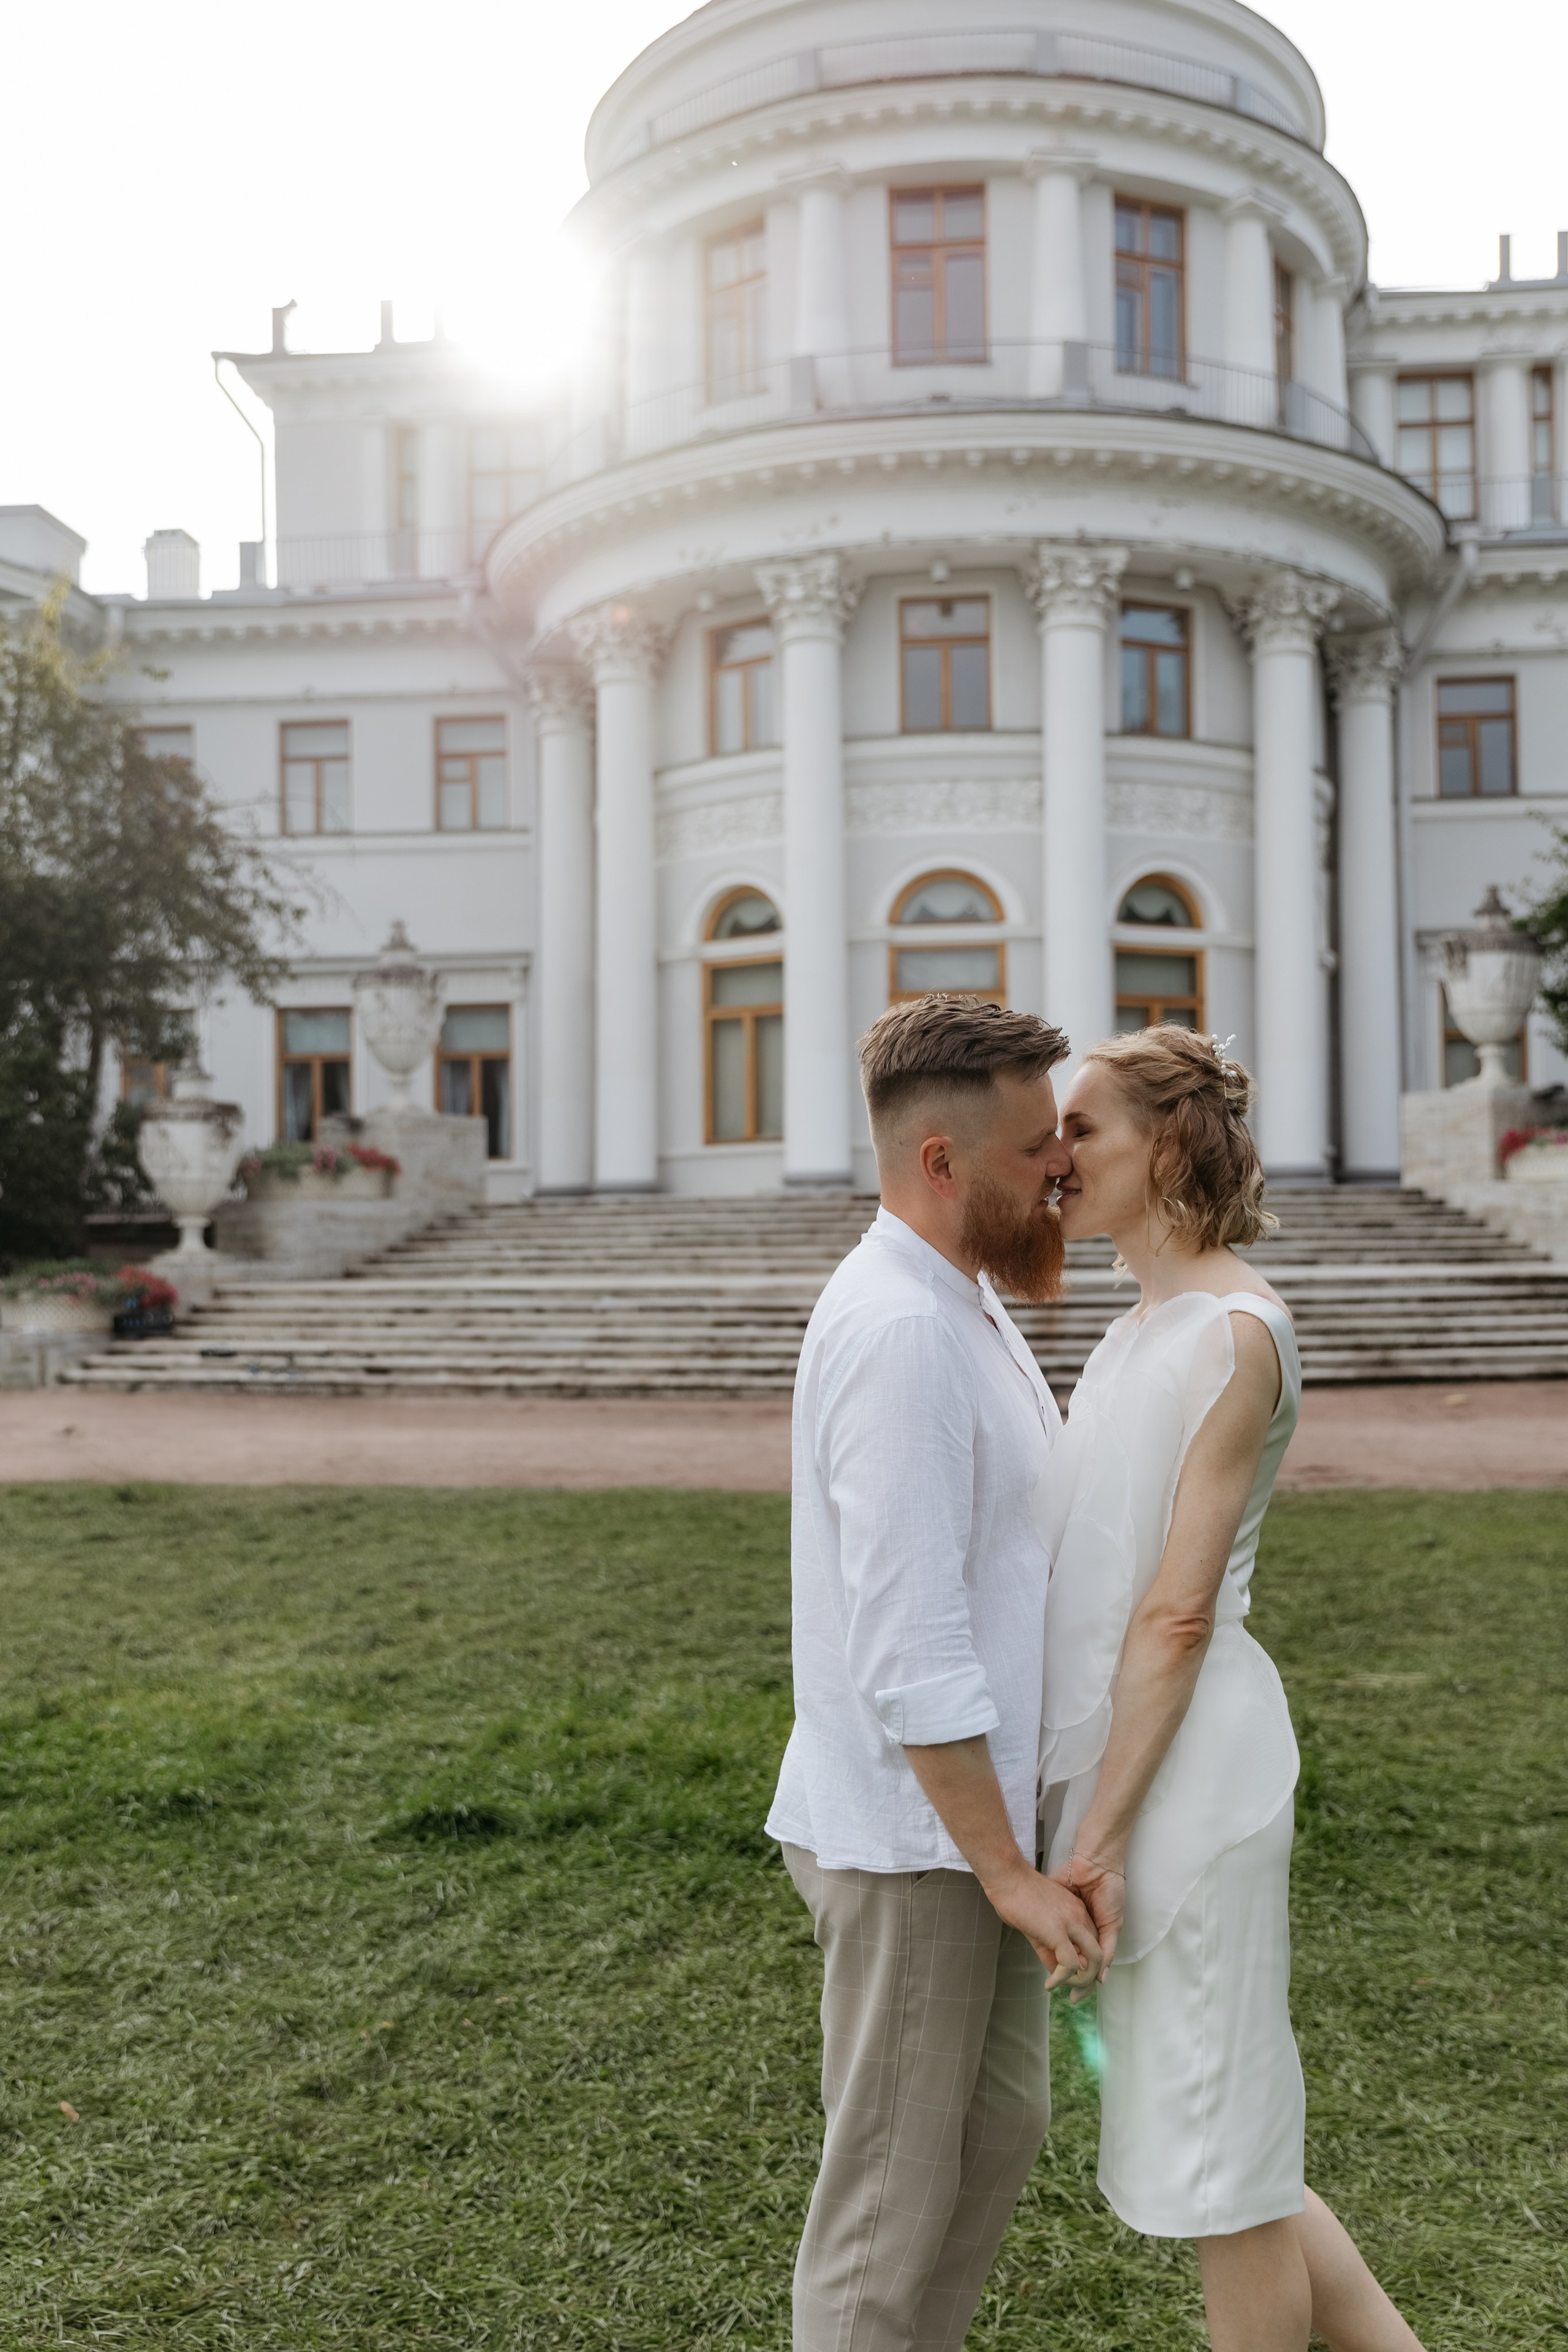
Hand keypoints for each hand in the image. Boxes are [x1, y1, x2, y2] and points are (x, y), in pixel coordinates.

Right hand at [985, 1863, 1101, 1990]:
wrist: (1008, 1877)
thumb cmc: (1017, 1895)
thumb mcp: (1039, 1922)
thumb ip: (1049, 1946)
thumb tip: (1054, 1970)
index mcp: (1077, 1911)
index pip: (1093, 1944)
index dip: (1085, 1965)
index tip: (1072, 1978)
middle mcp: (1080, 1917)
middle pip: (1098, 1955)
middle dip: (1090, 1979)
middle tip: (1076, 1993)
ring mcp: (1072, 1923)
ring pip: (1092, 1962)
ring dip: (1080, 1982)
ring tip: (1063, 1989)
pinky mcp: (1059, 1932)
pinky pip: (1070, 1965)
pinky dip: (1061, 1980)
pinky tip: (1049, 1984)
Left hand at [1051, 1847, 1125, 1983]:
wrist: (1095, 1861)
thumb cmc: (1109, 1890)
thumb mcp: (1112, 1923)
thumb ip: (1107, 1949)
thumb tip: (1102, 1979)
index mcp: (1093, 1932)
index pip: (1087, 1961)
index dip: (1083, 1979)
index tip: (1076, 1996)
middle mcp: (1077, 1929)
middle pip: (1070, 1959)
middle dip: (1069, 1977)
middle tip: (1065, 1995)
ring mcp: (1063, 1920)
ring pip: (1056, 1947)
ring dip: (1055, 1963)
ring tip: (1053, 1982)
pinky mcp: (1051, 1908)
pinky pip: (1045, 1929)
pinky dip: (1044, 1944)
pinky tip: (1043, 1958)